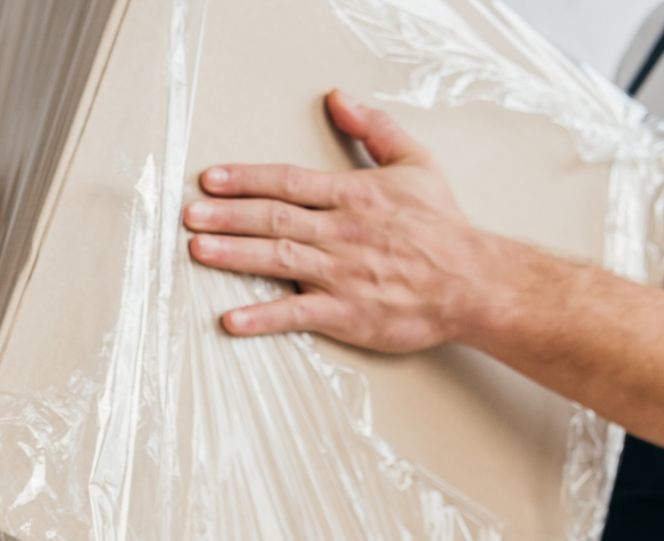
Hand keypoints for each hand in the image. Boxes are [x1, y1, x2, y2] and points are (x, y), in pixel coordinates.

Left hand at [183, 90, 497, 351]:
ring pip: (279, 259)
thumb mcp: (415, 163)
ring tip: (198, 250)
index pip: (288, 182)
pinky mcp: (346, 312)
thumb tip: (340, 99)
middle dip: (227, 215)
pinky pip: (297, 314)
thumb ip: (374, 129)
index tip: (211, 179)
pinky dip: (263, 318)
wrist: (473, 282)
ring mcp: (341, 273)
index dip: (246, 179)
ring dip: (235, 255)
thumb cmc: (442, 228)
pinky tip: (232, 319)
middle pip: (274, 218)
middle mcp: (341, 232)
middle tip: (190, 214)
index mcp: (353, 196)